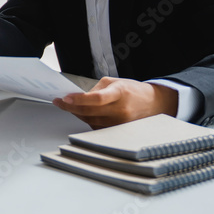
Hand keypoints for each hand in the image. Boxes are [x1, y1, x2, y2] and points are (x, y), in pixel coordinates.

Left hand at [52, 77, 178, 127]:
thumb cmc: (132, 91)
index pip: (96, 98)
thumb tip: (78, 98)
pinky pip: (97, 127)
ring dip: (77, 113)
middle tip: (59, 102)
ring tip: (68, 105)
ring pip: (90, 121)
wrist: (154, 104)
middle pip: (89, 112)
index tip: (65, 98)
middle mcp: (120, 110)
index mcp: (120, 93)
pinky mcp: (119, 131)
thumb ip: (96, 89)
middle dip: (70, 107)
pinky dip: (87, 120)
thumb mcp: (115, 82)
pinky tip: (82, 113)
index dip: (79, 99)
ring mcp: (120, 123)